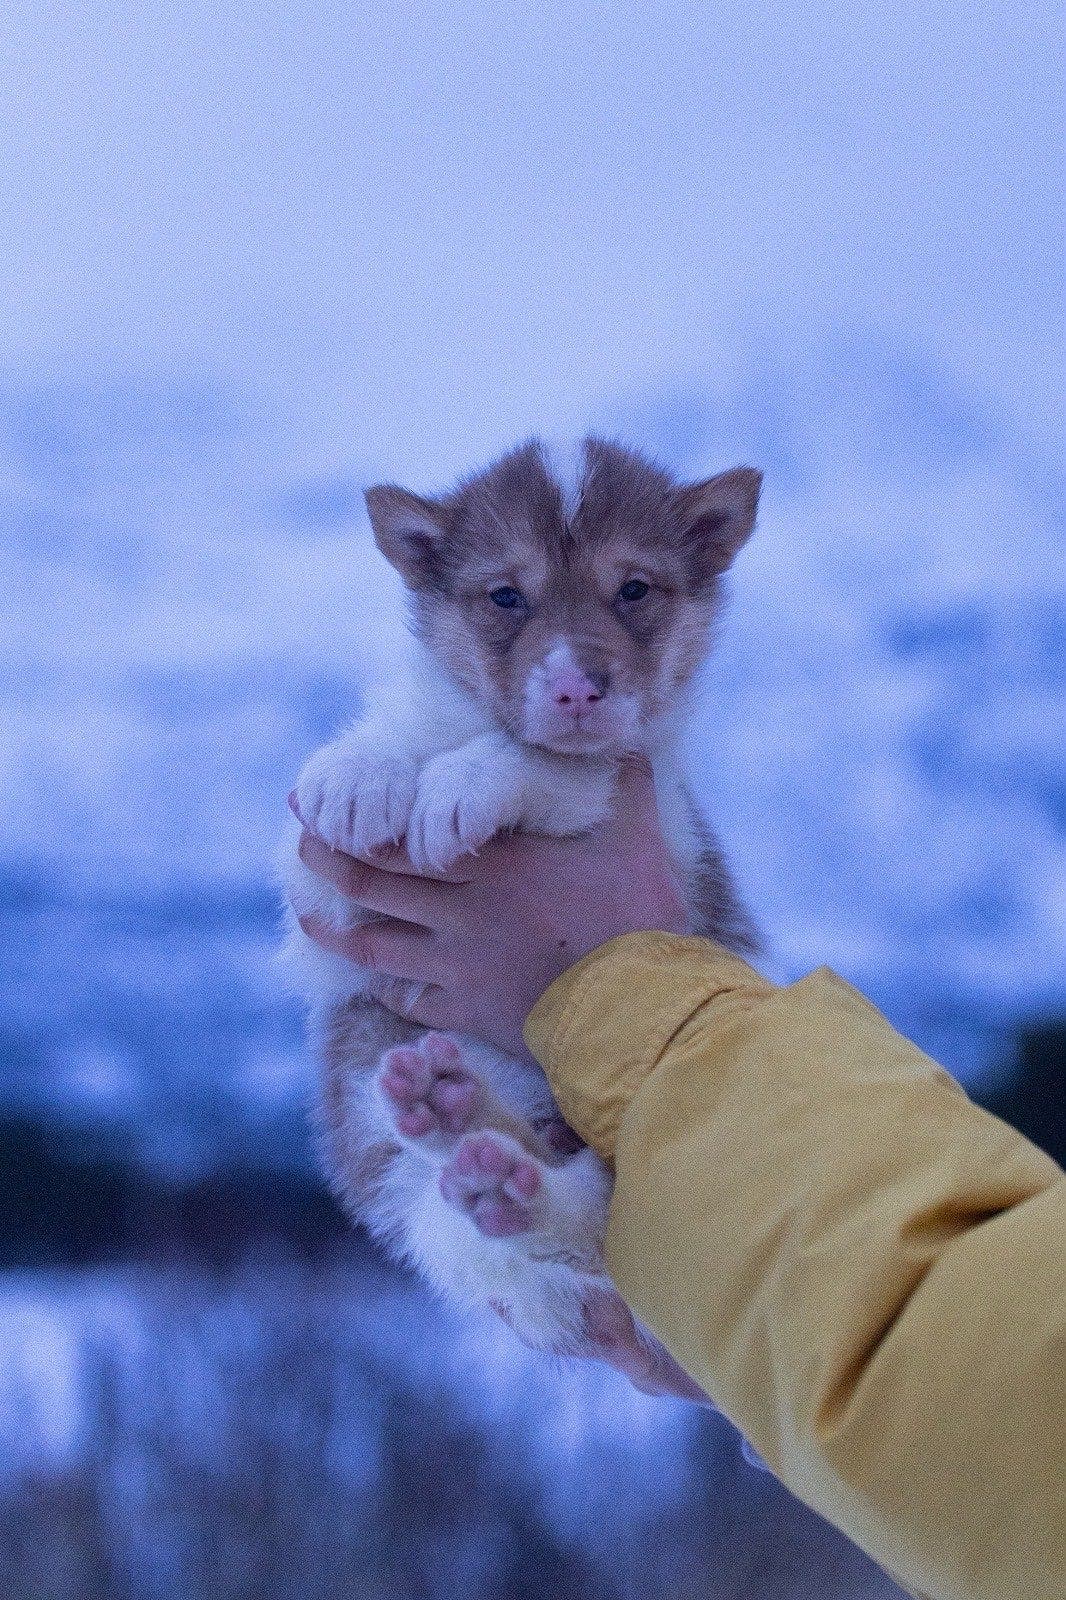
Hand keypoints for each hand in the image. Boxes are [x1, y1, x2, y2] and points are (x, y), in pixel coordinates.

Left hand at [290, 756, 687, 1059]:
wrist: (635, 1008)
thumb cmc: (637, 919)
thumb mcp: (637, 839)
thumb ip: (629, 786)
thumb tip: (633, 741)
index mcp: (491, 864)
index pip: (396, 842)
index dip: (348, 824)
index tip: (313, 806)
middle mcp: (460, 912)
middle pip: (369, 885)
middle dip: (327, 862)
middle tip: (303, 845)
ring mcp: (457, 966)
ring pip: (373, 947)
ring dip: (335, 930)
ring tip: (309, 914)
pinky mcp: (466, 1011)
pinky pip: (408, 1000)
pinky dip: (388, 988)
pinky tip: (380, 982)